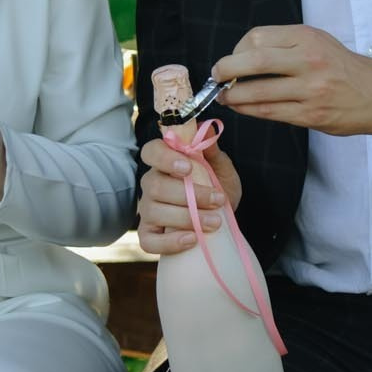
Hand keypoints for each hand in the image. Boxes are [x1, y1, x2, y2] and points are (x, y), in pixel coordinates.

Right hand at [135, 136, 242, 256]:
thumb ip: (212, 151)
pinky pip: (149, 241)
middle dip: (189, 195)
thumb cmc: (218, 188)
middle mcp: (151, 183)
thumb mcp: (221, 168)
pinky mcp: (149, 234)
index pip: (152, 151)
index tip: (188, 167)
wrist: (223, 218)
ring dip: (187, 218)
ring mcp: (148, 209)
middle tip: (218, 200)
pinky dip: (170, 242)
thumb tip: (208, 128)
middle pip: (156, 186)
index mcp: (165, 162)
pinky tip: (192, 239)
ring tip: (215, 222)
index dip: (165, 158)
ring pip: (154, 212)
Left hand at [213, 25, 371, 140]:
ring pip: (257, 92)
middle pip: (253, 61)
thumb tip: (240, 57)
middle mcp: (309, 61)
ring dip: (233, 96)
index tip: (232, 59)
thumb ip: (283, 45)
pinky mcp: (311, 115)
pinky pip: (269, 113)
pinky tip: (242, 107)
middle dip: (225, 70)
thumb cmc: (341, 67)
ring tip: (225, 96)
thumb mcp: (317, 41)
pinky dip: (249, 110)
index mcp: (307, 38)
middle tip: (216, 76)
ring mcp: (310, 90)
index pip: (258, 38)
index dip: (237, 50)